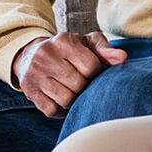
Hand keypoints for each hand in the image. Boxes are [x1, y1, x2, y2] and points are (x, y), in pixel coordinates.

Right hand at [12, 32, 128, 117]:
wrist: (30, 54)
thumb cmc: (66, 50)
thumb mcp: (85, 42)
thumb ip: (104, 49)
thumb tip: (121, 58)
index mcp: (63, 41)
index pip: (91, 66)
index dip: (98, 72)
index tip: (95, 72)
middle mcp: (46, 56)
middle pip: (79, 84)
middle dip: (86, 87)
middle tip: (85, 83)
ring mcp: (35, 75)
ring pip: (66, 99)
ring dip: (75, 100)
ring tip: (75, 91)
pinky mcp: (30, 92)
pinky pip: (52, 110)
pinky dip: (62, 110)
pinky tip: (64, 101)